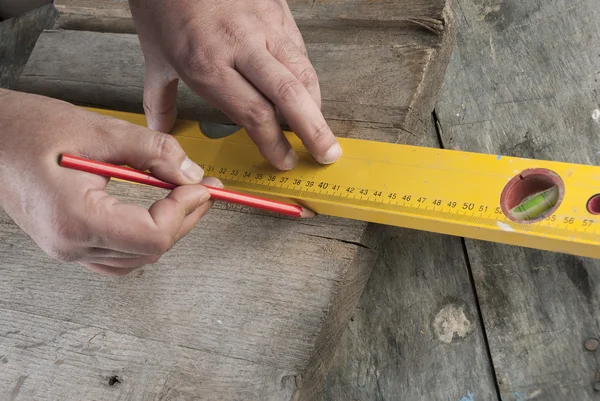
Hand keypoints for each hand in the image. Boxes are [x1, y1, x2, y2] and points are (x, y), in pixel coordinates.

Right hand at [0, 89, 220, 275]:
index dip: (185, 210)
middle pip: (150, 249)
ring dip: (167, 229)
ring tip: (184, 196)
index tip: (201, 187)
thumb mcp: (99, 130)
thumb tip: (190, 173)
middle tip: (204, 189)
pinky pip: (118, 254)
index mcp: (76, 219)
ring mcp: (67, 248)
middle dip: (185, 218)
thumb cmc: (27, 129)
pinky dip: (143, 236)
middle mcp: (70, 244)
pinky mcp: (68, 242)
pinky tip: (154, 210)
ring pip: (137, 258)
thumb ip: (152, 151)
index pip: (152, 236)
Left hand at [128, 0, 341, 170]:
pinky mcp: (277, 9)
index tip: (283, 161)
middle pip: (288, 95)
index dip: (274, 143)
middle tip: (327, 154)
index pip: (254, 114)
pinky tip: (308, 93)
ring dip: (317, 105)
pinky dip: (307, 76)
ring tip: (324, 129)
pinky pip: (299, 48)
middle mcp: (240, 47)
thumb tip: (160, 127)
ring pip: (302, 70)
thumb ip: (160, 97)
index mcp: (208, 64)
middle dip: (313, 130)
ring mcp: (263, 25)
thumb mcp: (155, 55)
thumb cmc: (163, 4)